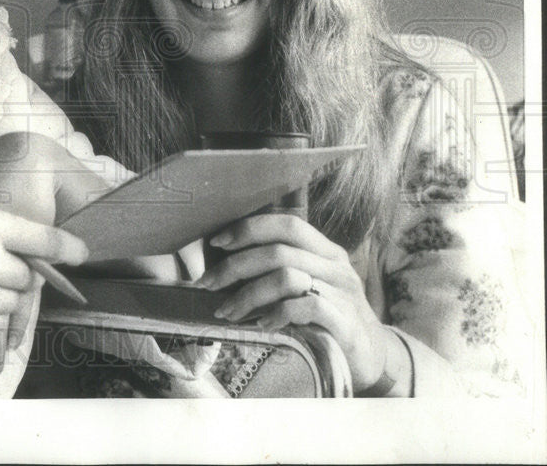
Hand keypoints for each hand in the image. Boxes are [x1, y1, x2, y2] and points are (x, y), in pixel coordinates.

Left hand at [195, 213, 395, 390]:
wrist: (372, 356)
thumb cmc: (328, 316)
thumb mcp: (310, 283)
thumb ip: (281, 267)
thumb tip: (226, 260)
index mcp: (325, 250)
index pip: (287, 224)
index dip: (249, 228)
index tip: (216, 243)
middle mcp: (335, 266)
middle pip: (279, 251)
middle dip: (235, 266)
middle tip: (208, 284)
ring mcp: (342, 294)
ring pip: (287, 277)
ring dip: (248, 294)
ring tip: (228, 311)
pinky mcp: (345, 323)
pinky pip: (305, 307)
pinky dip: (277, 313)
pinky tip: (262, 324)